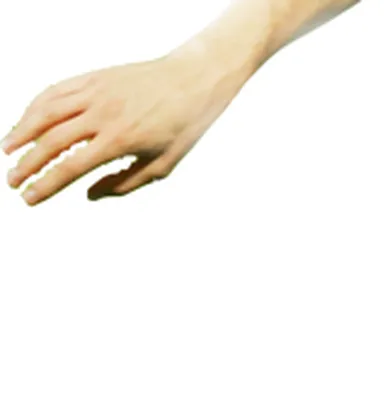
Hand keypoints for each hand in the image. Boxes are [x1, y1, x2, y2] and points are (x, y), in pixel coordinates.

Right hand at [3, 46, 244, 205]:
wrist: (193, 80)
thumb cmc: (182, 126)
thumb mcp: (162, 165)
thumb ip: (124, 183)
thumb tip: (90, 195)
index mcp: (120, 140)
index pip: (71, 168)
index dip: (45, 185)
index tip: (28, 198)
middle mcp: (102, 115)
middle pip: (51, 141)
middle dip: (27, 164)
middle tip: (12, 180)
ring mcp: (96, 92)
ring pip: (46, 111)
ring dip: (21, 131)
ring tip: (7, 151)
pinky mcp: (94, 77)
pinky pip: (56, 90)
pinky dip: (36, 106)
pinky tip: (27, 119)